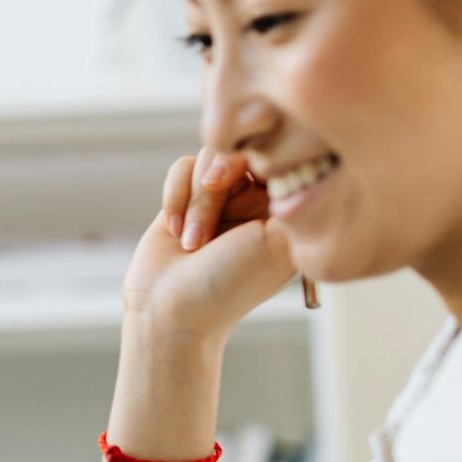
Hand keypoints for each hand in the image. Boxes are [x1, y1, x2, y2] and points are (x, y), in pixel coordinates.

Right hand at [122, 148, 297, 345]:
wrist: (172, 310)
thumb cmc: (228, 285)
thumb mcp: (276, 240)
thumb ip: (289, 191)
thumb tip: (286, 152)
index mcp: (288, 211)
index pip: (282, 157)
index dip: (259, 163)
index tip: (244, 194)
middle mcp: (258, 201)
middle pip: (242, 152)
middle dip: (218, 188)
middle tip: (208, 230)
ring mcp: (222, 198)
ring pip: (208, 157)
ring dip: (196, 201)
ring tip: (193, 242)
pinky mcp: (186, 197)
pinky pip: (182, 168)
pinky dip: (174, 198)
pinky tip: (176, 233)